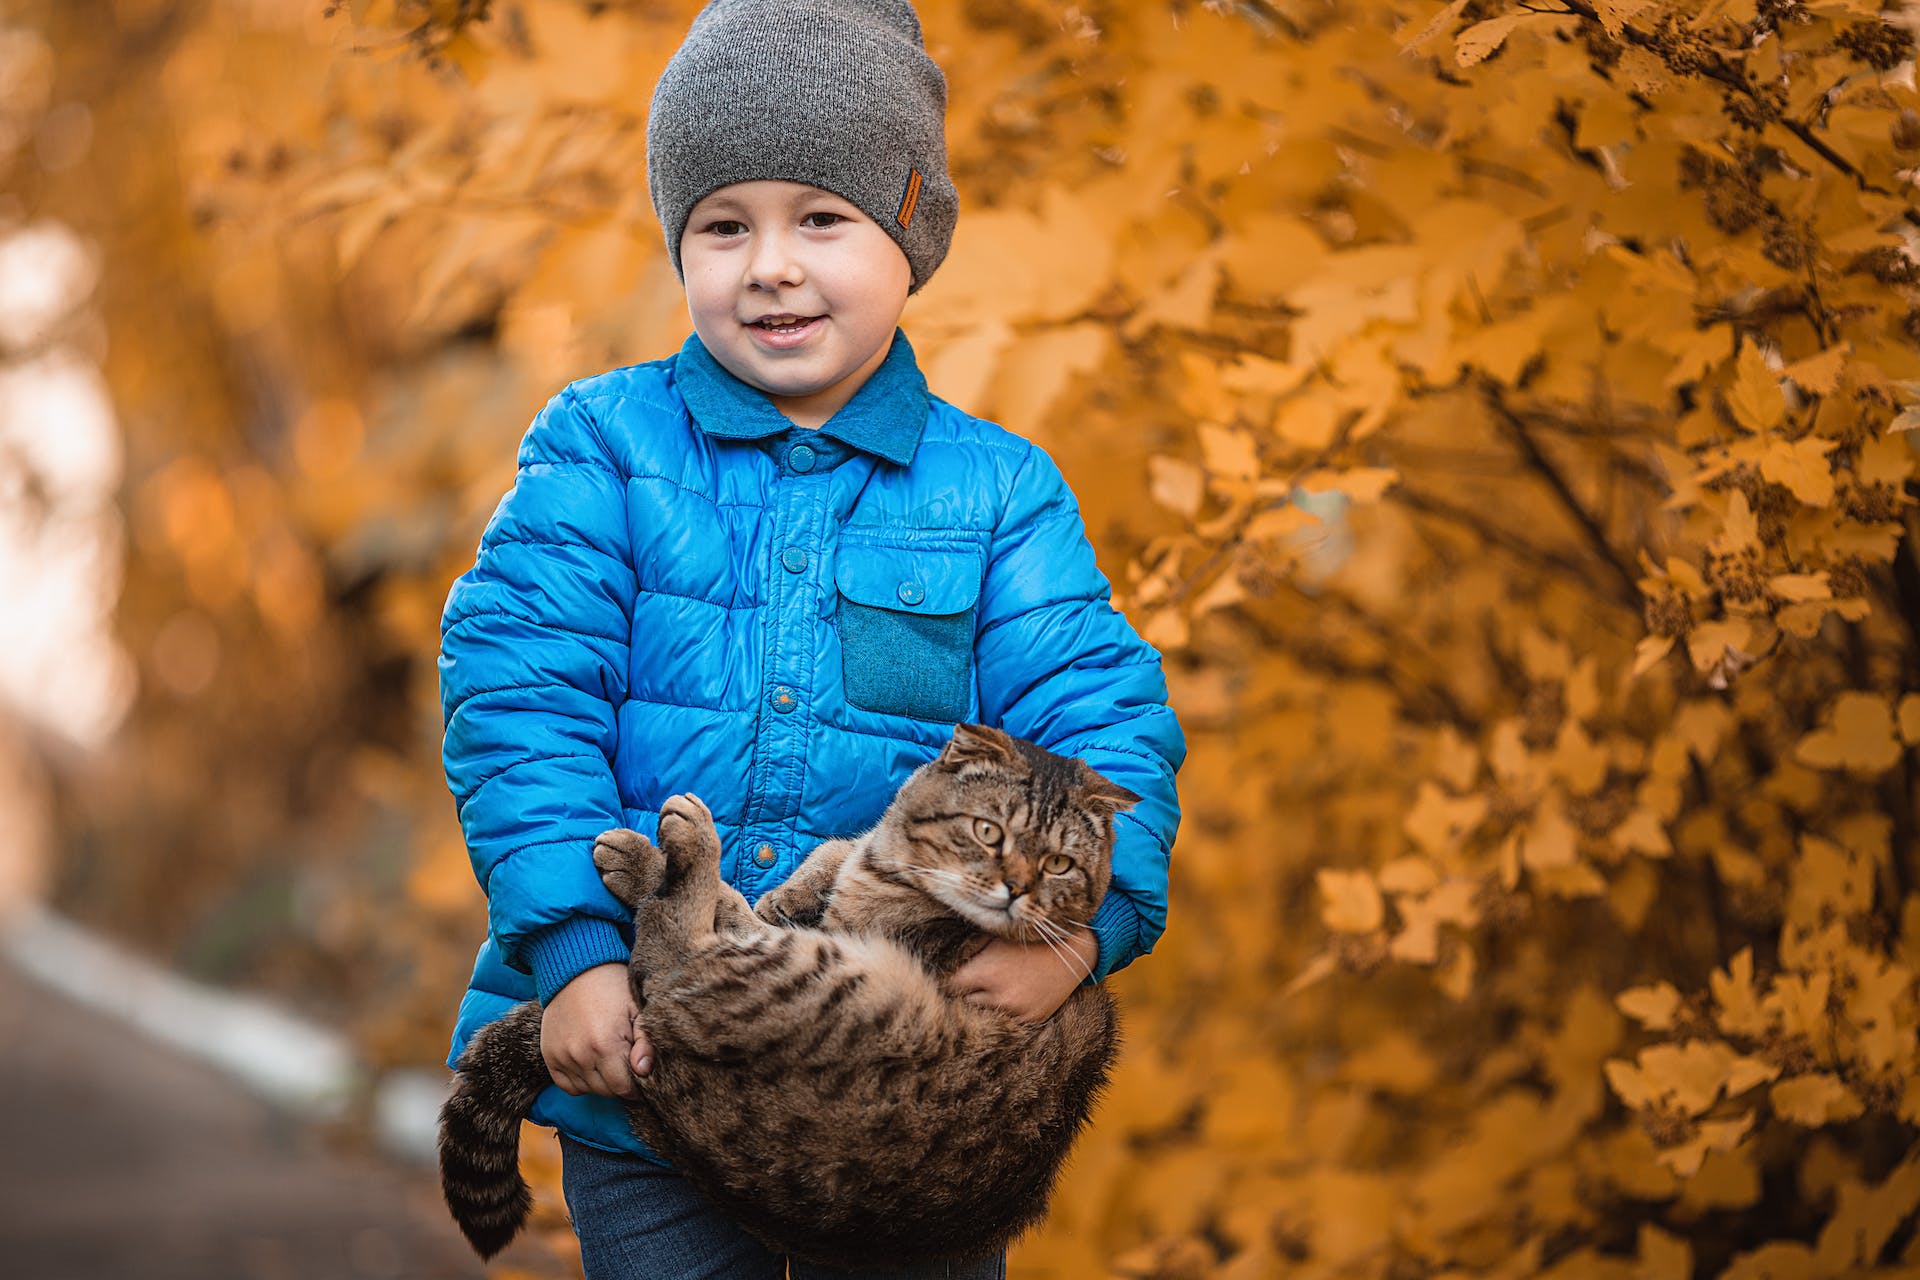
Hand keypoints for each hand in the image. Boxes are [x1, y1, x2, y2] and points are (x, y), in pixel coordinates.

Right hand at [540, 963, 654, 1096]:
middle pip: (606, 1091)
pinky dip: (581, 1082)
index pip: (623, 1088)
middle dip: (620, 1083)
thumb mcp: (637, 1010)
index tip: (641, 1076)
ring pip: (588, 1089)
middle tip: (627, 1065)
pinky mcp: (549, 1056)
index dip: (636, 1087)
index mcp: (606, 1044)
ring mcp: (562, 1056)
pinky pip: (567, 1086)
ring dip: (601, 1083)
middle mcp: (580, 1055)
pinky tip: (591, 1065)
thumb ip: (645, 1042)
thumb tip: (644, 1071)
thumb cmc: (613, 989)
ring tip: (609, 1061)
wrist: (576, 971)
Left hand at [946, 931, 1099, 1022]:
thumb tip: (936, 957)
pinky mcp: (1032, 1021)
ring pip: (982, 1017)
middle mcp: (1000, 997)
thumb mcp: (995, 935)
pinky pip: (1005, 1023)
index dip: (942, 980)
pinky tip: (999, 1000)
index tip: (938, 976)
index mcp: (987, 972)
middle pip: (962, 1005)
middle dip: (958, 995)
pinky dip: (999, 1013)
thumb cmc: (1030, 935)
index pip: (947, 987)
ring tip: (978, 993)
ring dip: (978, 1007)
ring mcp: (1018, 1013)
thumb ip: (967, 948)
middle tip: (957, 985)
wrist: (1074, 947)